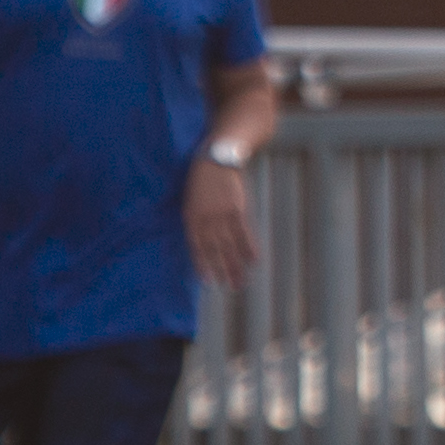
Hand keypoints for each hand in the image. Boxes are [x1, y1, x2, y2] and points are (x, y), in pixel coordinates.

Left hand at [184, 151, 260, 290]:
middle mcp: (206, 220)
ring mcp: (222, 215)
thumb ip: (196, 219)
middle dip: (223, 270)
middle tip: (230, 288)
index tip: (209, 282)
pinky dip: (249, 247)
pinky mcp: (237, 208)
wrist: (217, 157)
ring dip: (236, 265)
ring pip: (229, 245)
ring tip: (241, 282)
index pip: (198, 248)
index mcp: (192, 218)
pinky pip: (244, 232)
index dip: (204, 265)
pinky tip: (253, 260)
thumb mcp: (190, 198)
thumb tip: (201, 239)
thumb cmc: (201, 177)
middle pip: (215, 250)